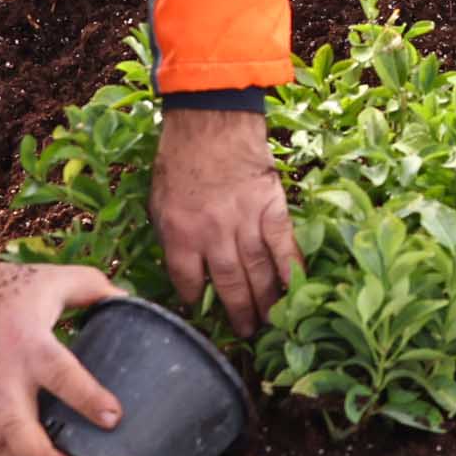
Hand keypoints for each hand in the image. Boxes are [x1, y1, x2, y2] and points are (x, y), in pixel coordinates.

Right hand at [0, 259, 122, 455]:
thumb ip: (91, 287)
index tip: (112, 418)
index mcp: (29, 342)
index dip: (86, 397)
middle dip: (40, 455)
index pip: (60, 373)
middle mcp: (1, 374)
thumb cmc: (1, 290)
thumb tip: (129, 300)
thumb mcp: (49, 279)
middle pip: (15, 425)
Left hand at [155, 106, 300, 335]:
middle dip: (239, 312)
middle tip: (247, 333)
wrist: (212, 122)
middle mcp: (214, 236)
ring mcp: (246, 223)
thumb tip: (185, 269)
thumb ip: (173, 238)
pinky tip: (297, 291)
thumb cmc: (180, 159)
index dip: (195, 300)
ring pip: (258, 272)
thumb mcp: (159, 202)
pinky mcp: (272, 209)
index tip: (202, 313)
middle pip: (229, 285)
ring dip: (266, 301)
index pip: (188, 282)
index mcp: (181, 235)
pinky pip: (284, 247)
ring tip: (271, 322)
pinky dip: (291, 271)